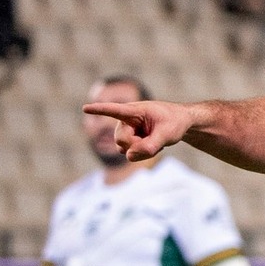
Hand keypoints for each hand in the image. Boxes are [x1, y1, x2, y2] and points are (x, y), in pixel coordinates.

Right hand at [81, 98, 197, 162]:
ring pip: (124, 149)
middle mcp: (125, 120)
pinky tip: (151, 145)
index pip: (114, 110)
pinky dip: (142, 154)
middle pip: (121, 140)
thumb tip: (129, 157)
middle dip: (137, 146)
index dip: (99, 110)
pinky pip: (130, 154)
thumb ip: (149, 147)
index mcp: (134, 111)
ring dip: (140, 150)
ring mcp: (125, 131)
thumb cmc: (173, 122)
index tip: (85, 108)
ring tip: (154, 140)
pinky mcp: (128, 140)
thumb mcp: (167, 135)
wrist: (179, 122)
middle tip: (154, 140)